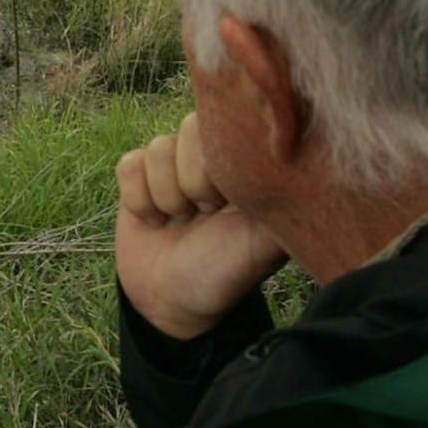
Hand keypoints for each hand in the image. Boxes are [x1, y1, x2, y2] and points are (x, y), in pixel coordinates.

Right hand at [116, 113, 287, 339]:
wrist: (172, 302)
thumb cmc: (222, 273)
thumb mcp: (261, 244)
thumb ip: (279, 203)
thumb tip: (298, 165)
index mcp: (245, 164)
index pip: (228, 125)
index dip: (217, 168)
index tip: (225, 206)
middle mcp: (211, 156)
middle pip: (189, 128)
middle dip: (191, 182)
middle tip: (204, 214)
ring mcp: (174, 163)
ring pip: (157, 148)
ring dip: (164, 196)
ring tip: (180, 220)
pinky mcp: (139, 176)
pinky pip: (129, 164)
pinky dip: (138, 199)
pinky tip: (154, 220)